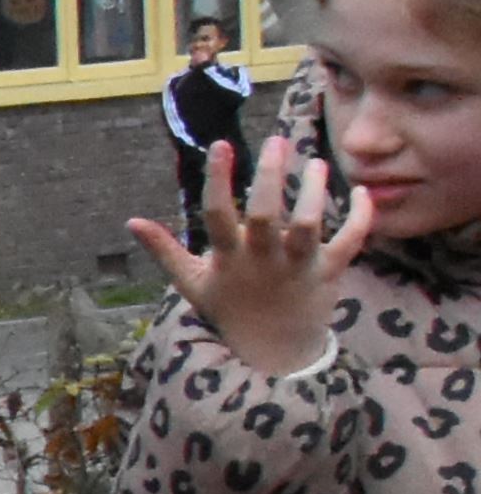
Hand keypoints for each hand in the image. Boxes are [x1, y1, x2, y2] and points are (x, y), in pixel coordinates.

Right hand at [132, 132, 367, 382]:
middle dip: (270, 176)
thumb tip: (131, 221)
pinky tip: (361, 191)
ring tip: (316, 164)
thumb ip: (164, 250)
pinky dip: (361, 216)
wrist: (273, 351)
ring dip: (314, 192)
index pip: (216, 215)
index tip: (220, 144)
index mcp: (228, 259)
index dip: (217, 179)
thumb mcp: (192, 282)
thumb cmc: (230, 310)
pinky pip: (350, 241)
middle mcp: (263, 260)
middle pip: (265, 214)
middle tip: (277, 141)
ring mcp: (298, 266)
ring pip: (309, 224)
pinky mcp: (329, 272)